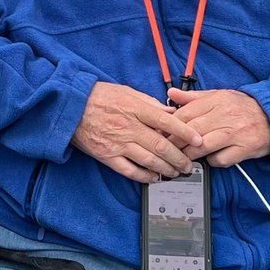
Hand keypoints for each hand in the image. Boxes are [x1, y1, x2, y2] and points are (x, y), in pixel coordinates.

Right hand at [71, 81, 202, 182]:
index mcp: (134, 108)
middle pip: (161, 145)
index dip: (184, 132)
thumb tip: (169, 111)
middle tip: (190, 164)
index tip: (198, 140)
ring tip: (176, 172)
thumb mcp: (126, 91)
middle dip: (179, 157)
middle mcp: (128, 126)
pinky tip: (154, 178)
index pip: (166, 121)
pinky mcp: (108, 156)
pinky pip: (130, 171)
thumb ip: (149, 102)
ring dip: (166, 169)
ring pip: (149, 160)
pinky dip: (145, 176)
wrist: (71, 107)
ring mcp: (118, 143)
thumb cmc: (99, 96)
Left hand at [166, 87, 269, 166]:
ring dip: (191, 154)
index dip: (171, 125)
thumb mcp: (218, 95)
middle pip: (193, 130)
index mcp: (216, 100)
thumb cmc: (241, 107)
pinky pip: (222, 159)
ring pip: (205, 145)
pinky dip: (213, 161)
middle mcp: (224, 115)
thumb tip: (170, 93)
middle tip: (166, 150)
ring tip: (182, 159)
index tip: (161, 133)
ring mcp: (235, 133)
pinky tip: (210, 160)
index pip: (187, 113)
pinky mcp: (245, 149)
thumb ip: (194, 97)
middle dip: (176, 142)